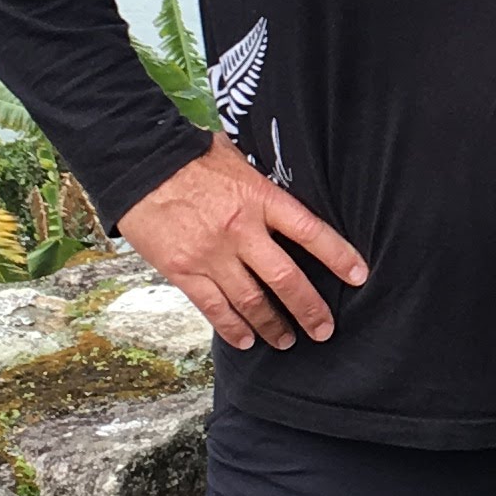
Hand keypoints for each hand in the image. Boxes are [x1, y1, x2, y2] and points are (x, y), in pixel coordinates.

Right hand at [117, 135, 368, 352]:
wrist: (137, 162)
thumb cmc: (188, 155)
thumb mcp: (237, 159)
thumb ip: (261, 185)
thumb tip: (283, 197)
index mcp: (259, 198)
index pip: (310, 230)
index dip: (338, 255)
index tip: (359, 275)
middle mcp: (240, 230)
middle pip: (285, 278)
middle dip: (310, 309)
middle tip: (324, 329)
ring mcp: (210, 254)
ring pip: (251, 301)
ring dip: (273, 325)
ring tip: (286, 341)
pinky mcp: (182, 270)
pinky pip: (213, 308)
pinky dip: (232, 328)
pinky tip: (246, 340)